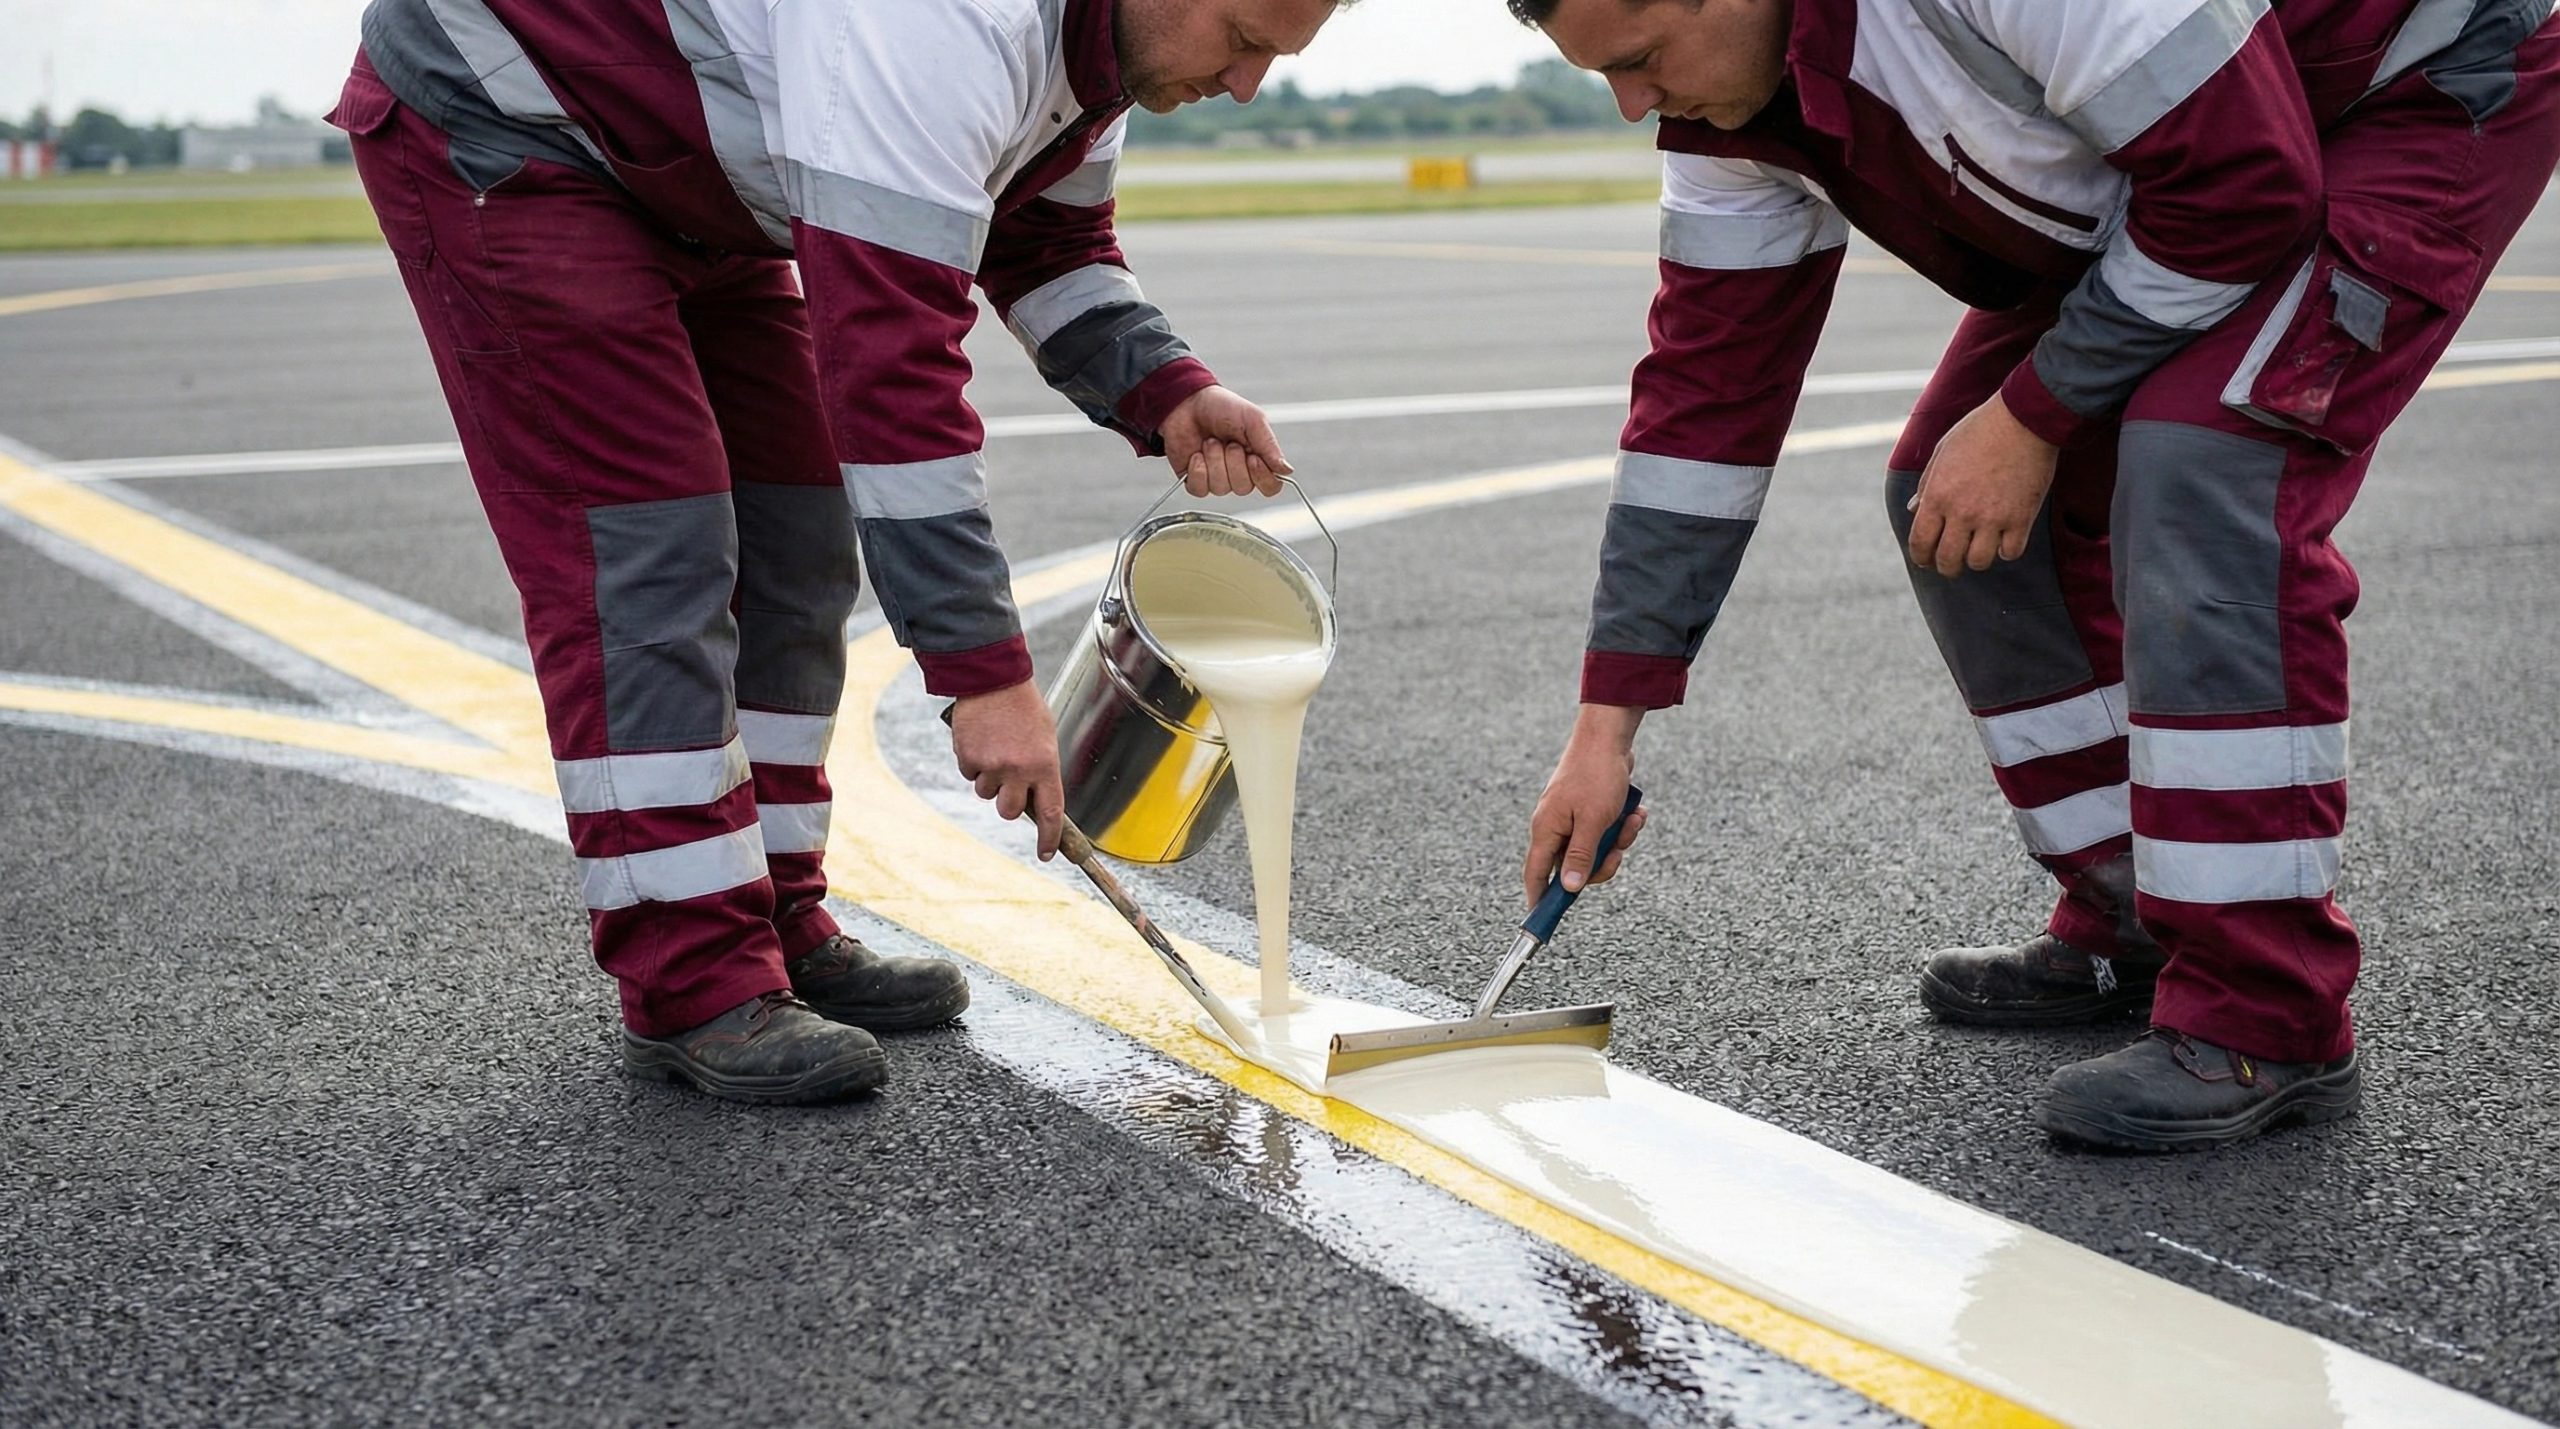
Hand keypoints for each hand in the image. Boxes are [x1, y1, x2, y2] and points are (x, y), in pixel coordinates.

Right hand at [948, 680, 1064, 859]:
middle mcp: (1018, 769)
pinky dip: (974, 763)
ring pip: (987, 794)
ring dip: (989, 780)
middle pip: (1010, 812)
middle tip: (1009, 784)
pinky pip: (970, 774)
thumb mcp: (1045, 737)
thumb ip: (1041, 768)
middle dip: (1008, 804)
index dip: (1049, 837)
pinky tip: (981, 741)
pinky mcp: (968, 758)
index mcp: (1045, 764)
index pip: (1051, 812)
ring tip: (995, 748)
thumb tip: (1035, 797)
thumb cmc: (1024, 707)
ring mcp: (991, 765)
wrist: (992, 678)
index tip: (1047, 853)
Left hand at [1162, 384, 1291, 497]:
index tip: (1252, 457)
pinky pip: (1200, 489)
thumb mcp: (1252, 419)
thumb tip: (1286, 470)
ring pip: (1221, 488)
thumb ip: (1269, 445)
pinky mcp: (1195, 480)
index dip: (1262, 477)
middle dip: (1232, 462)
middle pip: (1243, 488)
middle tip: (1227, 440)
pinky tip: (1196, 454)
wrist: (1187, 402)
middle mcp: (1238, 472)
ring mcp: (1216, 477)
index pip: (1270, 486)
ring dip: (1214, 460)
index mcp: (1258, 459)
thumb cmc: (1222, 407)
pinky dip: (1197, 470)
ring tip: (1210, 441)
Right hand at [1523, 704, 1650, 905]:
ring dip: (1618, 841)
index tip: (1543, 921)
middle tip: (1618, 850)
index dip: (1538, 899)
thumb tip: (1569, 888)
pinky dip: (1621, 826)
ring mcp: (1571, 818)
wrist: (1609, 737)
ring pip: (1594, 850)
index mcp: (1546, 830)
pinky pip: (1604, 833)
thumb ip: (1580, 856)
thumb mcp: (1592, 821)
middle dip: (1602, 861)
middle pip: (1574, 867)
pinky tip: (1635, 810)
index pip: (1536, 874)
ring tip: (1632, 819)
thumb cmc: (1596, 775)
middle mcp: (1555, 827)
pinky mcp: (1588, 811)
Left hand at [1905, 392, 2059, 578]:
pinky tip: (2005, 540)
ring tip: (1979, 549)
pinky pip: (2011, 552)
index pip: (1920, 542)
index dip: (1921, 557)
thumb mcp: (1942, 452)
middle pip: (1948, 560)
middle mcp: (1962, 512)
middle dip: (1946, 567)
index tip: (1925, 560)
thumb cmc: (1979, 430)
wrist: (2024, 419)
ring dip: (1977, 560)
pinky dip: (2007, 550)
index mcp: (1937, 495)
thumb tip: (1913, 509)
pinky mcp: (2022, 518)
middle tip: (1951, 564)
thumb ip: (1926, 484)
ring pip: (1979, 562)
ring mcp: (1993, 517)